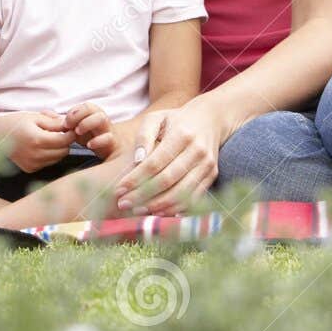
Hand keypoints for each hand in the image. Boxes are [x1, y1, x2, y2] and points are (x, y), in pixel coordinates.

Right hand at [0, 111, 73, 173]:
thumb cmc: (14, 123)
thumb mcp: (34, 117)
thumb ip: (54, 122)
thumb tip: (69, 125)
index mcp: (37, 140)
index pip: (64, 141)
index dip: (70, 133)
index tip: (69, 127)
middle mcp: (35, 155)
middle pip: (63, 151)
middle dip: (65, 141)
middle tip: (59, 131)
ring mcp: (32, 164)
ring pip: (57, 158)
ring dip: (57, 149)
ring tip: (48, 138)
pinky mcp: (30, 169)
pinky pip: (47, 163)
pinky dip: (48, 155)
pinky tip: (39, 146)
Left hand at [63, 102, 114, 159]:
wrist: (113, 148)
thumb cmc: (92, 136)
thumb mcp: (78, 129)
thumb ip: (68, 123)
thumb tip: (52, 118)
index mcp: (94, 114)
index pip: (85, 106)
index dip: (73, 113)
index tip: (65, 124)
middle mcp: (101, 119)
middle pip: (93, 108)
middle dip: (79, 115)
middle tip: (70, 127)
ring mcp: (108, 129)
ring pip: (102, 118)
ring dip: (87, 124)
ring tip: (78, 133)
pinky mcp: (113, 142)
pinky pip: (108, 138)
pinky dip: (97, 141)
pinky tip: (89, 145)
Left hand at [114, 102, 223, 216]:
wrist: (210, 119)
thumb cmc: (175, 120)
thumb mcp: (157, 118)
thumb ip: (144, 136)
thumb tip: (137, 160)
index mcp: (181, 134)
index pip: (155, 162)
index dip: (136, 179)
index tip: (119, 189)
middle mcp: (197, 151)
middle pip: (167, 180)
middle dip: (143, 195)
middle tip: (123, 204)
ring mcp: (207, 165)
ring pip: (182, 193)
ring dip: (158, 206)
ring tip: (138, 211)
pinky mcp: (212, 175)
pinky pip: (194, 198)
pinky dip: (175, 208)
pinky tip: (158, 212)